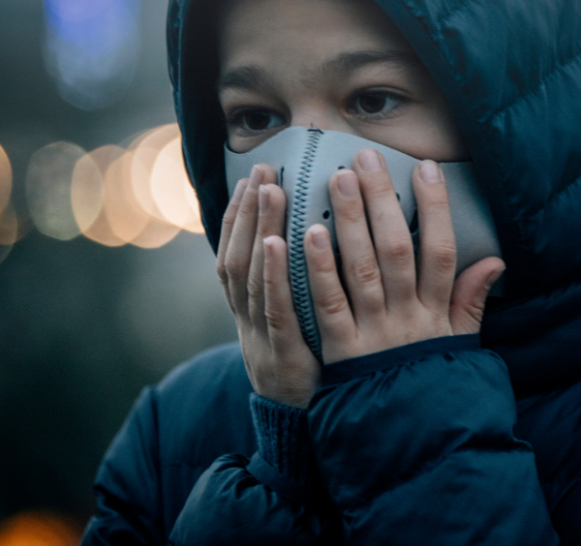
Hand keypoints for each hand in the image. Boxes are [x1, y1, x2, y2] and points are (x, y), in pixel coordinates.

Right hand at [216, 164, 319, 408]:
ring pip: (252, 275)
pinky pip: (275, 309)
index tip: (254, 176)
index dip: (241, 216)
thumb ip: (307, 286)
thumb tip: (320, 238)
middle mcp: (250, 319)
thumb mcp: (302, 325)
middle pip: (240, 254)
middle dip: (248, 210)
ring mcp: (262, 337)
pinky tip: (278, 241)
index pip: (239, 252)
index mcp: (253, 310)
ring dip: (259, 228)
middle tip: (262, 169)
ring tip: (268, 189)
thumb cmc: (312, 370)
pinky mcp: (283, 354)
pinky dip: (273, 274)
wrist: (304, 432)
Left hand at [305, 148, 504, 364]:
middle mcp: (409, 318)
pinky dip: (318, 269)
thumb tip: (496, 259)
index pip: (442, 250)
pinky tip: (306, 235)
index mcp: (438, 313)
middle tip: (365, 157)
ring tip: (336, 179)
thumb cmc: (433, 385)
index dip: (436, 208)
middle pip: (397, 249)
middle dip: (381, 201)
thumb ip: (472, 301)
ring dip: (348, 221)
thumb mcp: (460, 345)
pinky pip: (330, 305)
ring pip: (362, 268)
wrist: (410, 444)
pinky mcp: (342, 352)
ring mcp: (375, 334)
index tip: (426, 168)